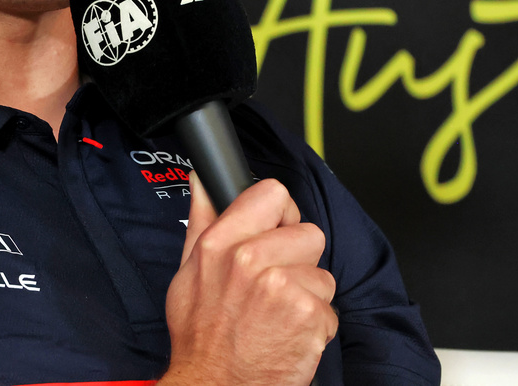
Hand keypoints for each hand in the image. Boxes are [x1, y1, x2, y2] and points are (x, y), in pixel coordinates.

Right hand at [158, 172, 336, 385]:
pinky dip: (314, 327)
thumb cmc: (201, 336)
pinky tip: (288, 335)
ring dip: (307, 297)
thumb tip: (203, 181)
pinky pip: (329, 309)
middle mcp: (250, 260)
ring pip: (322, 274)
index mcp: (220, 243)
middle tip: (274, 286)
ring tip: (278, 316)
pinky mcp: (308, 316)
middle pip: (309, 233)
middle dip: (299, 260)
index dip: (281, 214)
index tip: (277, 232)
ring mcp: (282, 288)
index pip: (273, 194)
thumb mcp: (188, 273)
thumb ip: (202, 220)